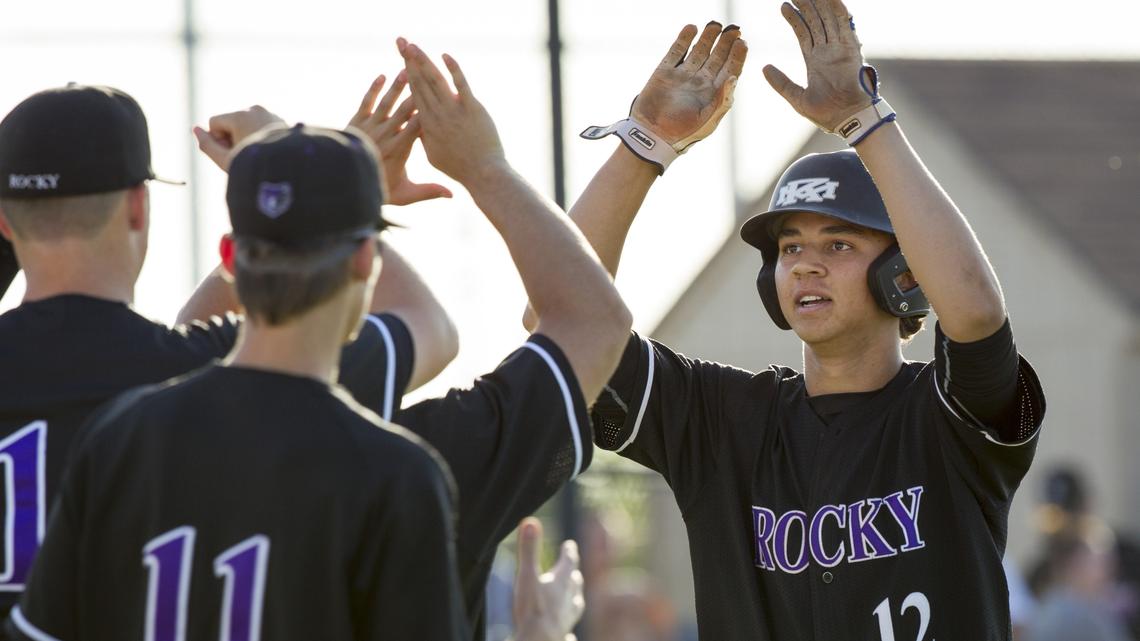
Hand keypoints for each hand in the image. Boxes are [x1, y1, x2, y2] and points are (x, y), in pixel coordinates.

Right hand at [193, 105, 284, 171]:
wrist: (289, 171)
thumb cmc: (255, 168)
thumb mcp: (225, 160)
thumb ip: (206, 144)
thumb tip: (195, 129)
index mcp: (241, 115)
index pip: (214, 122)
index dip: (218, 141)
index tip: (231, 153)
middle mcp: (255, 110)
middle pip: (230, 123)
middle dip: (233, 139)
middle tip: (246, 156)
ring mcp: (269, 113)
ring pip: (245, 125)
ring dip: (246, 138)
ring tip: (258, 155)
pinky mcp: (279, 120)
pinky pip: (260, 126)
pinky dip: (260, 137)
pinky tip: (269, 151)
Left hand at [348, 70, 452, 205]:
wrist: (345, 183)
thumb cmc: (380, 190)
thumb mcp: (405, 195)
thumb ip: (428, 192)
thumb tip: (452, 195)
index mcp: (400, 149)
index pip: (418, 128)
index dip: (429, 113)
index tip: (441, 101)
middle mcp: (386, 135)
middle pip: (404, 111)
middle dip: (415, 94)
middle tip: (425, 78)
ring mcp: (370, 127)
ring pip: (386, 103)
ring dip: (396, 87)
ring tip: (406, 71)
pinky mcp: (357, 122)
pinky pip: (366, 102)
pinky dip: (374, 89)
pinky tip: (382, 76)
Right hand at [398, 38, 506, 186]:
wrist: (483, 174)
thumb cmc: (460, 168)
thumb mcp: (435, 155)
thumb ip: (425, 137)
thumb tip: (418, 128)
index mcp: (427, 125)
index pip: (414, 94)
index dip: (407, 74)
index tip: (401, 59)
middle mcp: (437, 115)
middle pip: (420, 82)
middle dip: (410, 61)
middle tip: (401, 42)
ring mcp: (454, 111)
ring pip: (435, 81)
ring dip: (424, 61)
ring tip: (413, 45)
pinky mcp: (472, 109)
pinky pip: (461, 85)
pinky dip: (453, 69)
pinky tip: (445, 56)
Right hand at [512, 517, 584, 640]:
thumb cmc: (532, 610)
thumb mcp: (527, 576)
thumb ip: (529, 550)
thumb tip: (530, 522)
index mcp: (560, 582)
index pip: (568, 562)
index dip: (569, 552)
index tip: (570, 545)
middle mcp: (568, 600)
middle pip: (574, 583)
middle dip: (573, 574)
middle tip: (574, 569)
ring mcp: (567, 619)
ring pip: (576, 605)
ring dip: (575, 598)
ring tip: (576, 598)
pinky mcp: (562, 636)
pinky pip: (569, 631)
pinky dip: (569, 630)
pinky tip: (570, 635)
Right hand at [632, 21, 746, 149]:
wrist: (651, 137)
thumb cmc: (683, 134)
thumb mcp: (708, 121)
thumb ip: (722, 101)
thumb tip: (735, 78)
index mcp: (714, 94)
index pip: (730, 70)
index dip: (737, 56)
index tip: (742, 42)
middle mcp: (700, 82)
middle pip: (717, 57)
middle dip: (725, 43)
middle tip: (733, 29)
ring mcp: (682, 76)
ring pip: (698, 51)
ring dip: (707, 38)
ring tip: (715, 25)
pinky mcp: (664, 72)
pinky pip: (676, 52)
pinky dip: (683, 40)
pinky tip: (692, 28)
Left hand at [763, 0, 871, 130]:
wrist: (846, 120)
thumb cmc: (825, 113)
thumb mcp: (796, 97)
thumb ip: (781, 82)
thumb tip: (764, 68)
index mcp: (816, 60)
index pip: (804, 33)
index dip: (794, 19)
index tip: (783, 6)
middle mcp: (828, 51)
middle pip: (816, 21)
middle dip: (806, 6)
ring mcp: (840, 49)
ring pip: (828, 19)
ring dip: (820, 4)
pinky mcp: (850, 50)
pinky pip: (844, 25)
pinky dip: (838, 10)